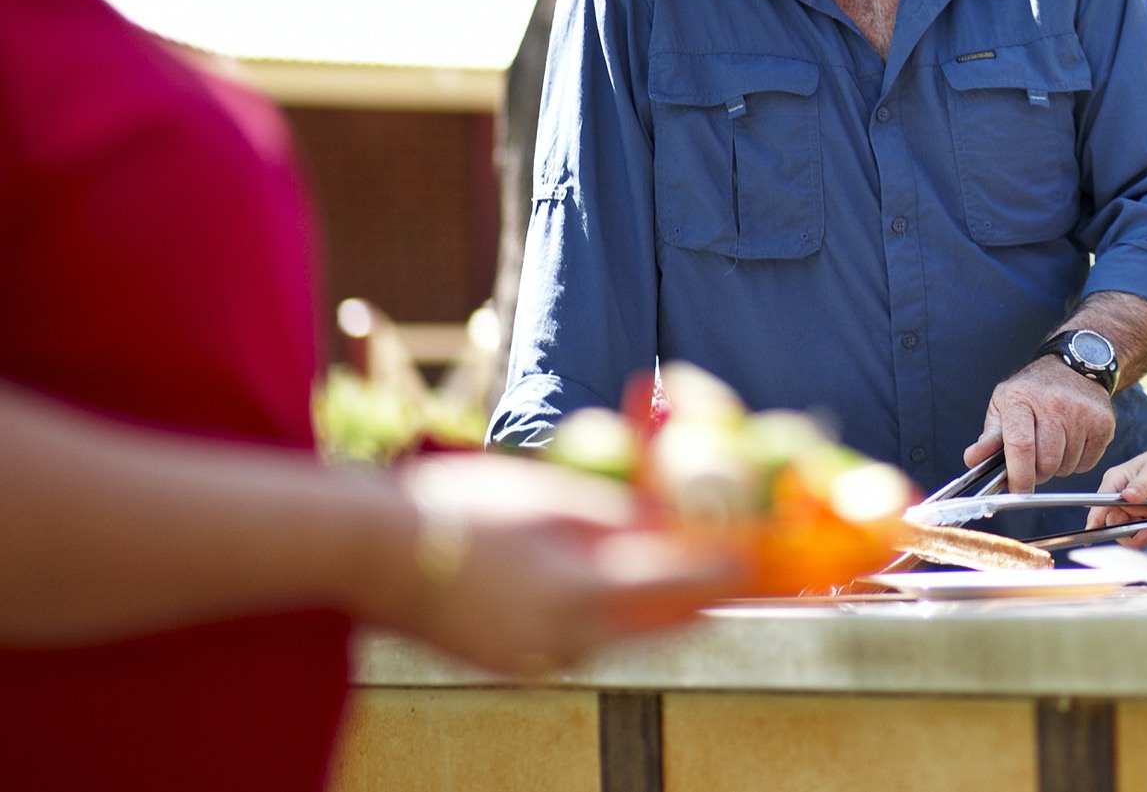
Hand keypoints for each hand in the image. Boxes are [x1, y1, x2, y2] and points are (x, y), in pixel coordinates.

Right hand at [370, 454, 739, 678]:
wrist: (377, 553)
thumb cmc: (464, 510)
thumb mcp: (552, 498)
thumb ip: (615, 517)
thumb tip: (662, 522)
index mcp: (583, 595)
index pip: (677, 592)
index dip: (720, 575)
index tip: (751, 560)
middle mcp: (567, 641)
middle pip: (653, 627)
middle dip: (691, 602)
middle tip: (721, 578)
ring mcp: (536, 661)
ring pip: (614, 638)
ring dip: (644, 613)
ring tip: (666, 578)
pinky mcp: (508, 666)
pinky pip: (572, 644)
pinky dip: (595, 620)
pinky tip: (594, 591)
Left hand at [963, 356, 1116, 492]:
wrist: (1076, 366)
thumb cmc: (1034, 390)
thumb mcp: (1004, 405)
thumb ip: (990, 437)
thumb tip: (972, 459)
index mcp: (1022, 400)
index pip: (1020, 445)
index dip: (1018, 475)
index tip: (1018, 491)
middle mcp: (1055, 404)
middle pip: (1046, 462)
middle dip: (1037, 472)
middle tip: (1034, 462)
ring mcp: (1082, 413)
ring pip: (1066, 467)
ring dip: (1057, 467)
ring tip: (1054, 445)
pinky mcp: (1104, 423)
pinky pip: (1087, 464)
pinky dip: (1077, 462)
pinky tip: (1072, 442)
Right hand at [1085, 444, 1146, 549]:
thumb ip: (1142, 484)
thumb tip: (1127, 495)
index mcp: (1117, 482)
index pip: (1100, 503)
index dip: (1095, 519)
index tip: (1092, 533)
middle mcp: (1123, 500)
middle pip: (1115, 526)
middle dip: (1133, 534)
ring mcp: (1137, 512)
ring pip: (1135, 535)